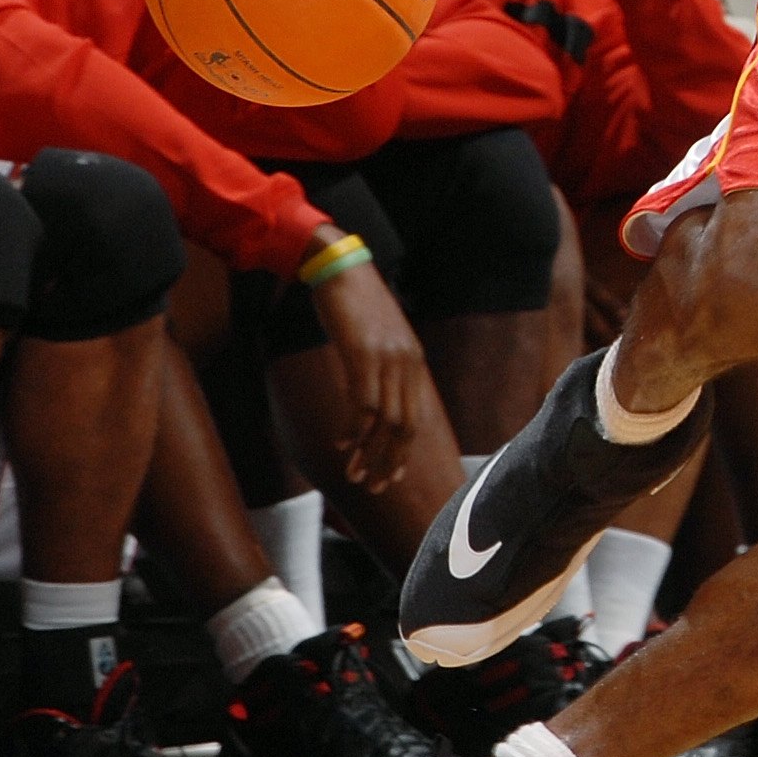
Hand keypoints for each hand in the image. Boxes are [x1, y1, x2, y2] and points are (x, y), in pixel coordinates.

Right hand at [309, 244, 426, 490]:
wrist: (342, 270)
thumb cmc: (355, 306)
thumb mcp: (377, 341)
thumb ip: (383, 369)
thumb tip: (374, 404)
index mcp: (413, 362)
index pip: (415, 418)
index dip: (403, 453)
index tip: (392, 477)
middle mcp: (406, 364)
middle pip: (404, 427)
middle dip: (389, 462)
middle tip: (374, 487)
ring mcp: (386, 360)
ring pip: (384, 421)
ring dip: (368, 453)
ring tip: (355, 475)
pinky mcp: (362, 355)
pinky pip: (362, 403)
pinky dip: (353, 429)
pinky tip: (342, 445)